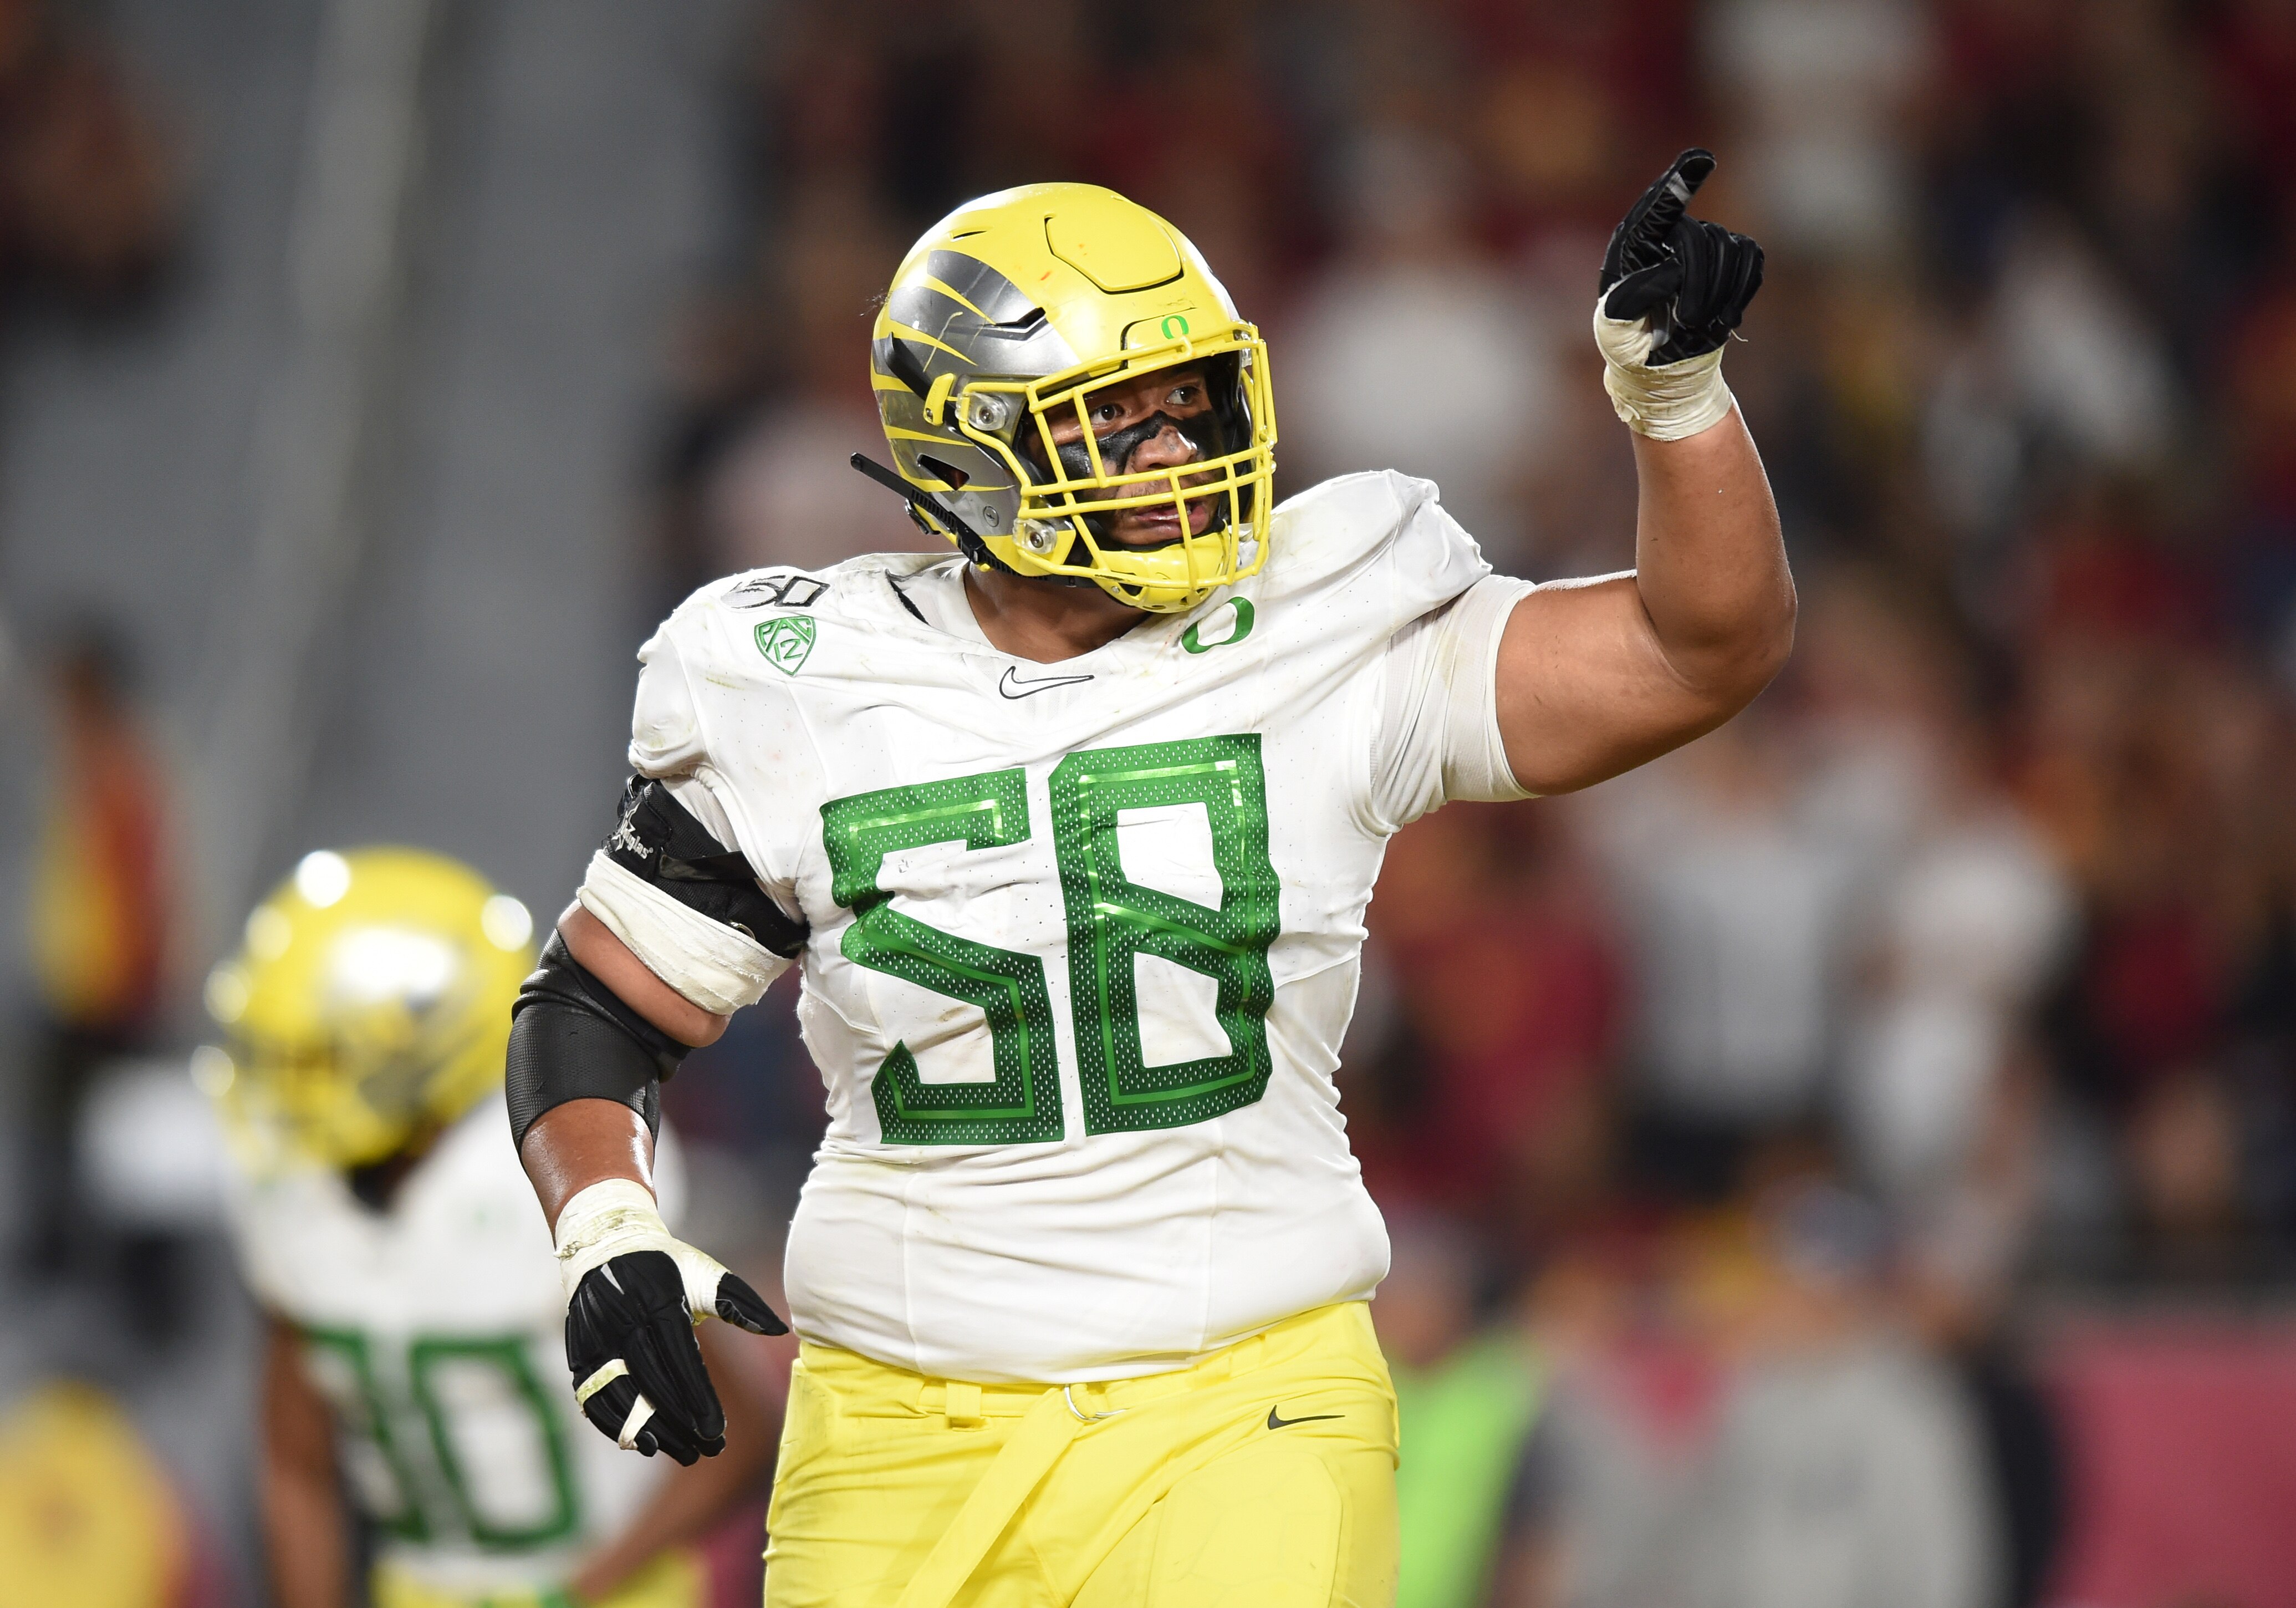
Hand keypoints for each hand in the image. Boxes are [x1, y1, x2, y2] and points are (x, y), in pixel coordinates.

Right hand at [553, 1180, 785, 1463]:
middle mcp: (621, 1321)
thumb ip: (741, 1302)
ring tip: (682, 1452)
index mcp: (656, 1300)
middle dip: (680, 1421)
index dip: (697, 1397)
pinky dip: (614, 1424)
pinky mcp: (578, 1353)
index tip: (718, 1431)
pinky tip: (642, 1442)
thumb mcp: (705, 1273)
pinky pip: (593, 1397)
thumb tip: (780, 1329)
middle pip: (652, 1382)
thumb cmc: (666, 1264)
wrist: (605, 1245)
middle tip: (708, 1450)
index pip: (679, 1358)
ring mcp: (595, 1339)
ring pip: (621, 1396)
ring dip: (649, 1430)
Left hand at [1599, 148, 1763, 366]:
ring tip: (1698, 324)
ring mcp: (1702, 242)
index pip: (1656, 207)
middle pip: (1700, 237)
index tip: (1702, 159)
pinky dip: (1742, 290)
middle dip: (1699, 283)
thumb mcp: (1615, 331)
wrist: (1656, 360)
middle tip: (1689, 322)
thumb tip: (1669, 272)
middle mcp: (1668, 233)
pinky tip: (1724, 318)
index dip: (1680, 183)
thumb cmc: (1628, 344)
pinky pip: (1751, 258)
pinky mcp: (1729, 257)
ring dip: (1719, 293)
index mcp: (1632, 244)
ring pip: (1728, 249)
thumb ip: (1629, 303)